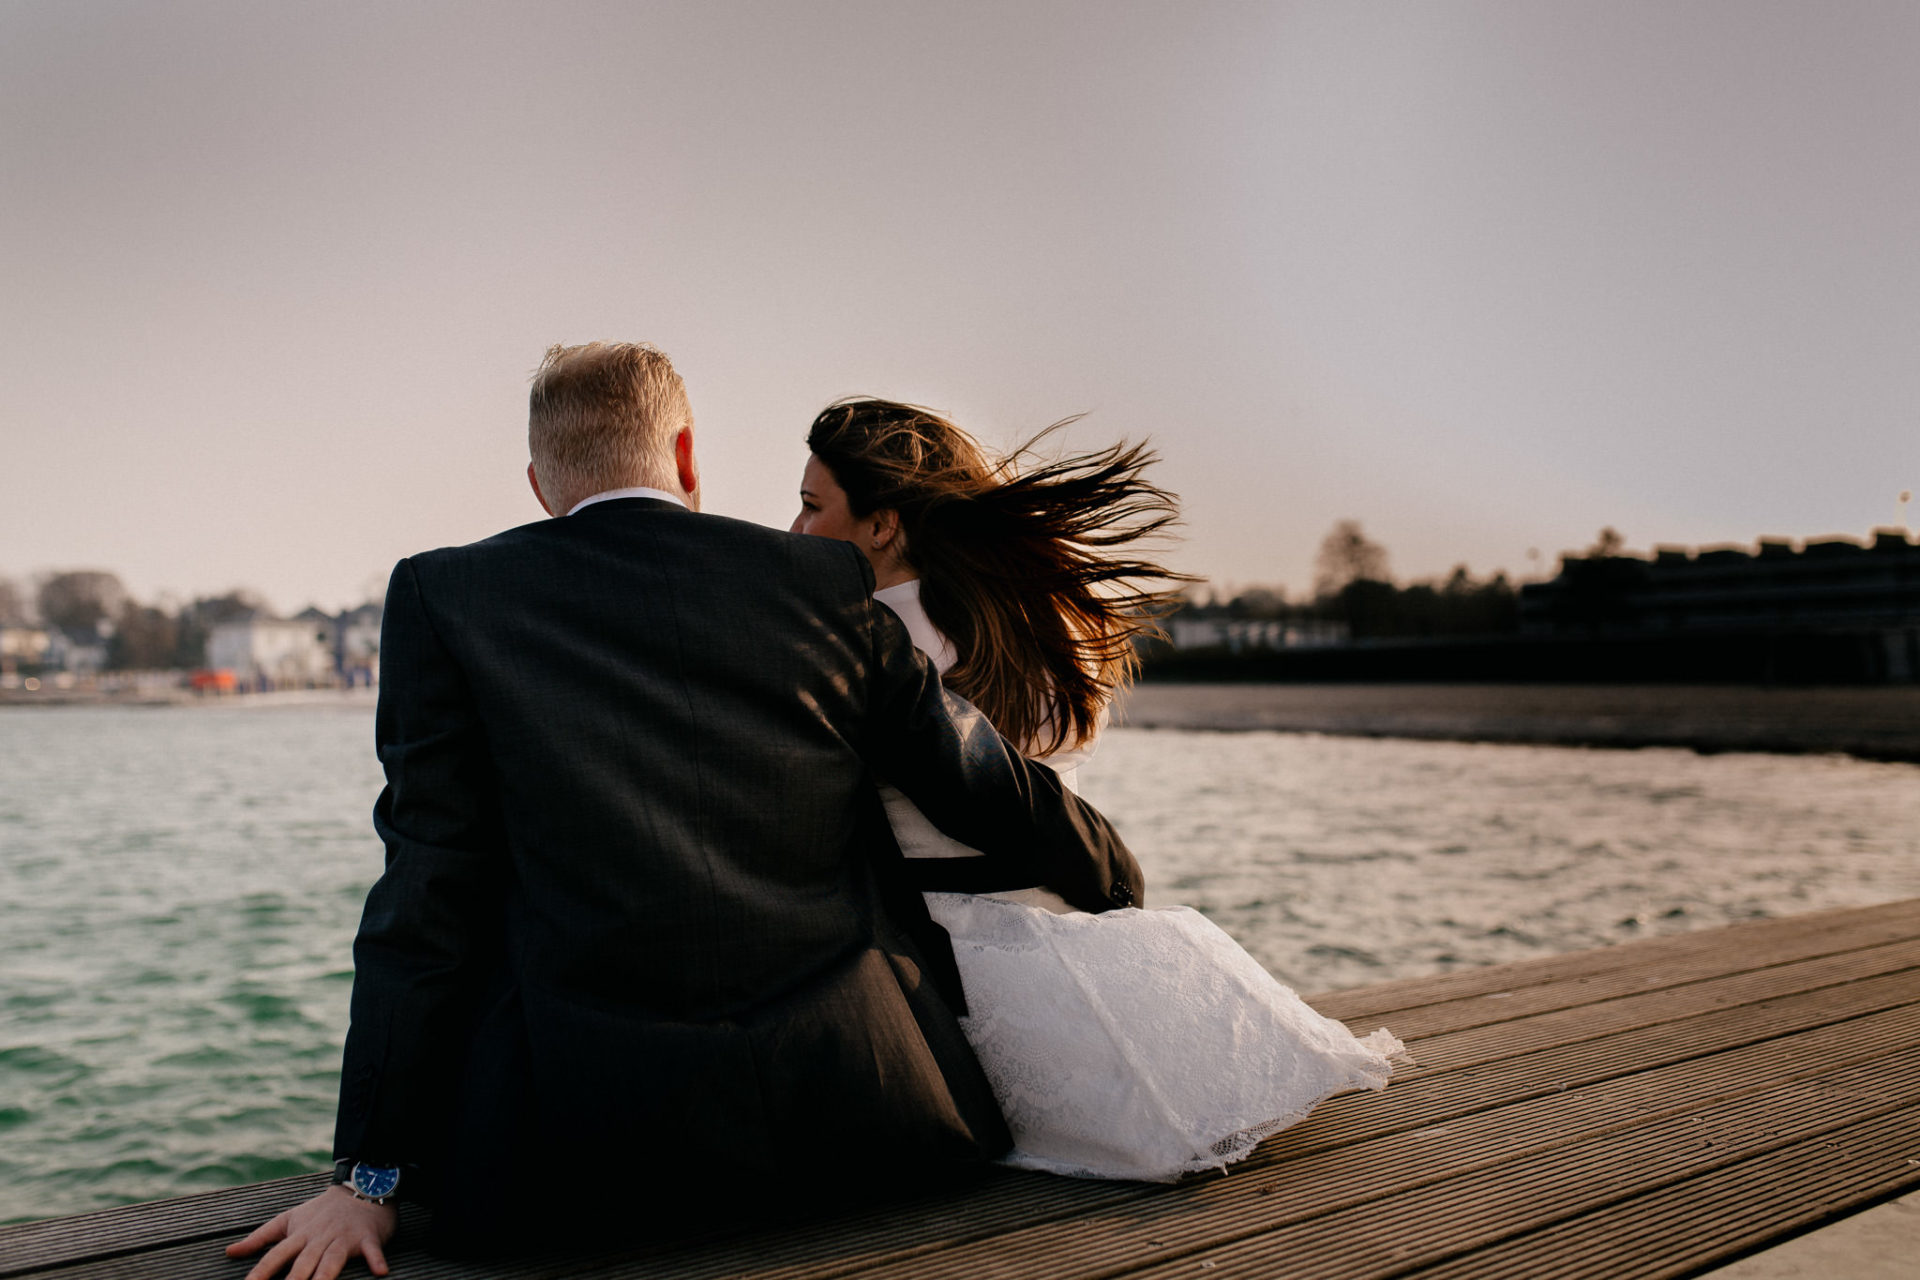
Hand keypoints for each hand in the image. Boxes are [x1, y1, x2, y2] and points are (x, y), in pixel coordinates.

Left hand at [225, 1185, 397, 1279]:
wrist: (360, 1187)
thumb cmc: (321, 1210)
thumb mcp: (289, 1219)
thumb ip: (260, 1238)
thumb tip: (229, 1252)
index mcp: (300, 1234)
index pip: (275, 1256)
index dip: (260, 1273)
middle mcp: (320, 1238)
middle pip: (303, 1262)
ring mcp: (344, 1237)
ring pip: (332, 1260)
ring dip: (325, 1275)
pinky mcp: (369, 1237)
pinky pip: (373, 1250)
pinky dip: (376, 1259)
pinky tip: (380, 1272)